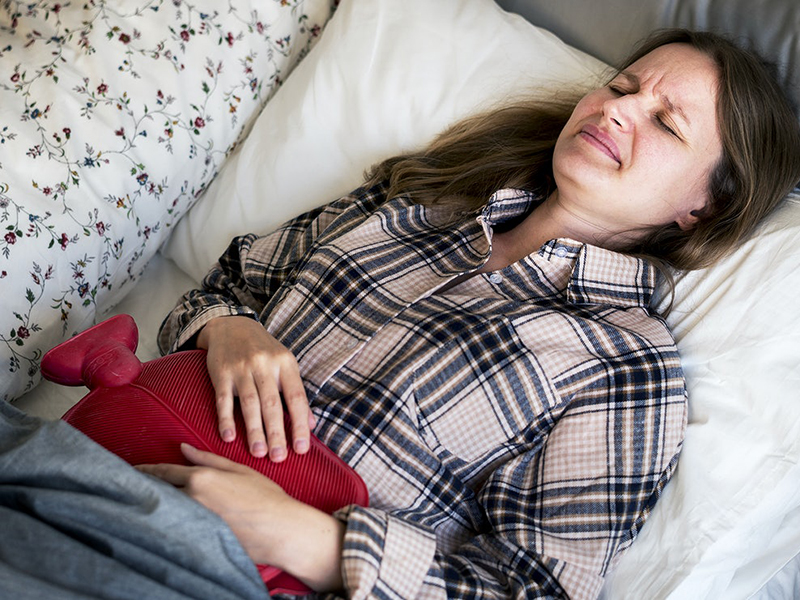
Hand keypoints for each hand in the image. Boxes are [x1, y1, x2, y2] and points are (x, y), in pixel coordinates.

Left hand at [137, 443, 343, 591]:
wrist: (280, 529)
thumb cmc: (266, 497)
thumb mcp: (239, 470)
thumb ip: (208, 459)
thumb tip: (183, 448)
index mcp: (202, 478)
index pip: (164, 472)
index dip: (145, 471)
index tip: (132, 471)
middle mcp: (193, 499)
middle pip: (159, 493)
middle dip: (145, 489)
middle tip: (130, 488)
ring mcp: (194, 521)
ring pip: (165, 512)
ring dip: (154, 507)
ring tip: (143, 505)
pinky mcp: (198, 540)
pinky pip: (176, 529)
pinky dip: (168, 525)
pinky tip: (162, 525)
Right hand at [196, 316, 314, 459]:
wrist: (231, 326)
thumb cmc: (263, 350)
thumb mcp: (285, 364)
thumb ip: (296, 393)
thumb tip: (311, 424)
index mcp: (285, 364)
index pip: (296, 398)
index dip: (300, 425)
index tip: (302, 449)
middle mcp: (265, 365)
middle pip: (273, 404)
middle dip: (276, 433)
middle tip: (278, 458)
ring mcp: (242, 368)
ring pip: (250, 404)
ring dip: (254, 430)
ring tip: (258, 453)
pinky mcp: (221, 372)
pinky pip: (223, 399)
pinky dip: (226, 419)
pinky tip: (229, 437)